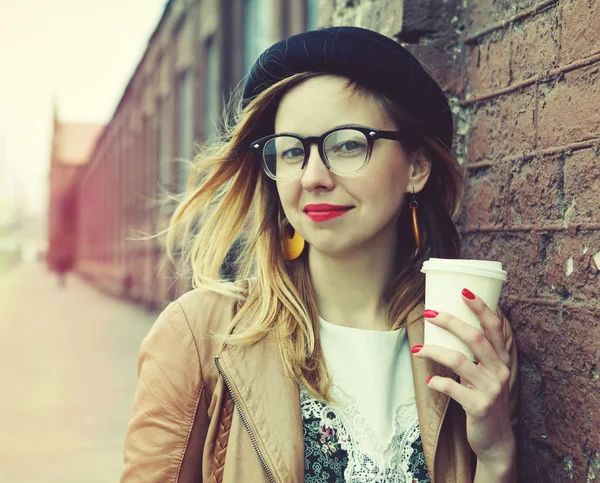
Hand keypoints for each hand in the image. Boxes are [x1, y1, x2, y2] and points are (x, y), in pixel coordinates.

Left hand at [411, 288, 515, 464]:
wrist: (495, 441)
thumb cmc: (484, 401)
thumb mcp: (485, 376)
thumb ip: (474, 357)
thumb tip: (446, 332)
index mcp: (501, 360)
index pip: (494, 327)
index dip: (481, 307)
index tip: (464, 290)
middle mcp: (500, 372)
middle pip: (475, 338)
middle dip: (450, 321)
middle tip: (429, 313)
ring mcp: (491, 390)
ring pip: (459, 361)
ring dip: (434, 351)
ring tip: (418, 349)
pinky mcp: (479, 407)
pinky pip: (453, 388)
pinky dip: (438, 382)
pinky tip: (429, 381)